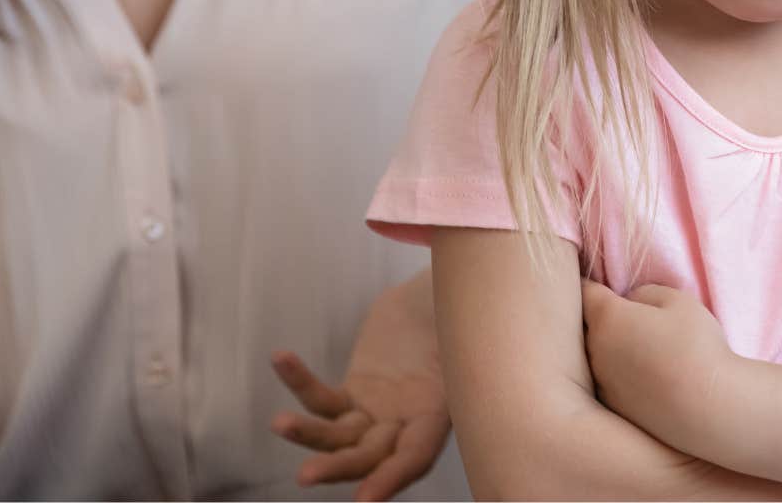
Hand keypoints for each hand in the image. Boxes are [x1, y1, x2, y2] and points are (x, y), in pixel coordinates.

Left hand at [271, 272, 449, 500]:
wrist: (440, 299)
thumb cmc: (462, 316)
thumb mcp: (471, 334)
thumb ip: (465, 350)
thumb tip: (501, 334)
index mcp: (442, 416)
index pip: (416, 456)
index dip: (393, 477)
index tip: (365, 499)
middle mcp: (407, 426)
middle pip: (370, 457)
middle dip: (339, 467)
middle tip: (307, 476)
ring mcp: (377, 414)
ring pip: (338, 436)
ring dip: (308, 433)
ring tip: (280, 423)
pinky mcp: (354, 395)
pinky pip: (322, 398)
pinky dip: (299, 381)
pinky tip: (281, 358)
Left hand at [581, 281, 736, 454]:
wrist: (708, 410)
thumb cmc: (696, 347)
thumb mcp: (678, 301)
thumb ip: (646, 292)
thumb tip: (630, 303)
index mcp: (607, 318)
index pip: (585, 291)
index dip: (592, 283)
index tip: (597, 281)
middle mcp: (594, 350)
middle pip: (589, 326)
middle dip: (602, 319)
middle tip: (630, 318)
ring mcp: (601, 383)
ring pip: (598, 356)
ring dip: (612, 350)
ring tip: (644, 351)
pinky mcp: (613, 409)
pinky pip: (610, 382)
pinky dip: (621, 377)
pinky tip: (648, 380)